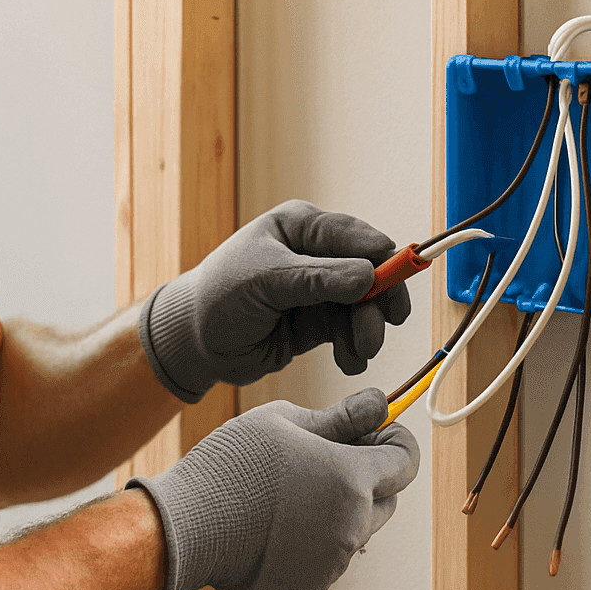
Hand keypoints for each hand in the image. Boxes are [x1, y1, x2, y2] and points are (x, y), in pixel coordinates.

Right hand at [128, 388, 418, 589]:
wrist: (187, 526)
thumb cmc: (233, 464)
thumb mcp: (286, 422)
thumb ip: (341, 416)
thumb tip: (378, 403)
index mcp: (352, 479)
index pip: (406, 460)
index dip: (394, 439)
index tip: (373, 431)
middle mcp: (353, 526)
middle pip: (387, 498)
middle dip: (369, 475)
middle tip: (326, 455)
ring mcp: (334, 561)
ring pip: (357, 528)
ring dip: (340, 507)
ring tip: (291, 489)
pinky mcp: (312, 585)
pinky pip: (329, 554)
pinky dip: (316, 537)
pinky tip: (276, 520)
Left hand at [138, 199, 411, 401]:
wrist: (194, 342)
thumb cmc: (220, 296)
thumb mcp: (265, 281)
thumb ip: (317, 279)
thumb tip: (369, 275)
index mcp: (302, 227)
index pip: (357, 237)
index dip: (384, 259)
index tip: (396, 285)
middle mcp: (316, 254)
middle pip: (371, 273)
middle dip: (379, 302)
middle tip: (382, 330)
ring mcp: (320, 289)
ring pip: (364, 307)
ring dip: (368, 331)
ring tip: (359, 353)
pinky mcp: (318, 321)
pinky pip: (350, 332)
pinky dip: (355, 348)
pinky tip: (349, 362)